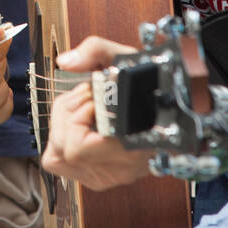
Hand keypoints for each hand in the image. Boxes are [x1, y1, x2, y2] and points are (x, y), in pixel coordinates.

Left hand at [42, 35, 149, 190]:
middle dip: (69, 117)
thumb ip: (94, 50)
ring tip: (86, 110)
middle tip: (89, 100)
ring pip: (57, 158)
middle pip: (61, 150)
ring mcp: (108, 176)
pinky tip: (84, 123)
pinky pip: (62, 162)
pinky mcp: (99, 176)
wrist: (170, 106)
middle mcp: (119, 169)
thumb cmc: (150, 85)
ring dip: (65, 128)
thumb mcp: (125, 58)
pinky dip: (66, 139)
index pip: (76, 147)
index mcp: (129, 147)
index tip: (94, 96)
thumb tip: (66, 61)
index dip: (78, 114)